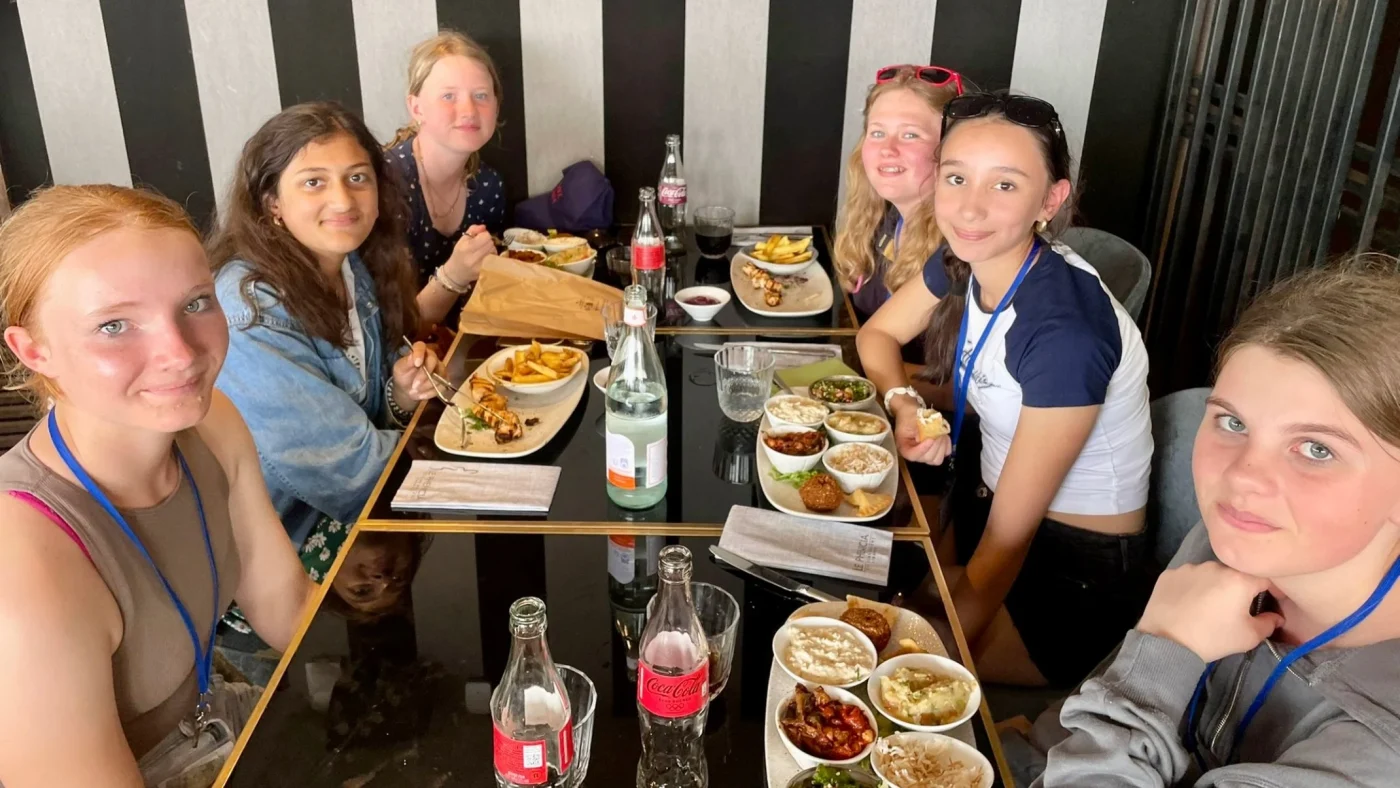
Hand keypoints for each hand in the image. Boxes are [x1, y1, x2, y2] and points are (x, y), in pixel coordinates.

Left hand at [391, 341, 440, 410]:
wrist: (407, 389)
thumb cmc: (403, 375)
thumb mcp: (399, 369)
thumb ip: (405, 362)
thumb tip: (413, 357)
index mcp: (419, 351)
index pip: (421, 346)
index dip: (419, 353)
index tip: (417, 363)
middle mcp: (431, 357)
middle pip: (433, 360)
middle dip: (423, 375)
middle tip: (414, 386)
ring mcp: (440, 368)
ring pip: (438, 376)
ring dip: (425, 387)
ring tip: (414, 392)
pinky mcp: (444, 380)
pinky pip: (441, 386)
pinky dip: (430, 393)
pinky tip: (421, 395)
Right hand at [443, 224, 492, 284]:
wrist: (456, 273)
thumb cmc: (459, 255)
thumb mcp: (462, 240)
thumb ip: (473, 230)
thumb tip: (484, 227)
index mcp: (466, 248)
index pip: (485, 237)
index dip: (484, 235)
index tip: (480, 237)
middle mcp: (473, 258)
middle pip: (490, 243)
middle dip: (487, 241)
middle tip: (482, 244)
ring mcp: (480, 266)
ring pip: (494, 251)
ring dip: (490, 249)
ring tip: (483, 251)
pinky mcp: (485, 271)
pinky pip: (494, 259)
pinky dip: (491, 256)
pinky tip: (485, 258)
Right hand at [891, 399, 950, 464]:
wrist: (913, 414)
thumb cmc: (909, 417)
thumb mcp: (910, 421)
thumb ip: (918, 428)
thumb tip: (930, 434)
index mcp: (904, 448)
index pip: (912, 456)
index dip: (923, 449)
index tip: (930, 439)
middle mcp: (916, 454)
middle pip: (928, 458)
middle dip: (935, 445)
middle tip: (938, 432)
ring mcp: (926, 454)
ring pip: (937, 459)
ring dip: (942, 446)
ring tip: (941, 434)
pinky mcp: (936, 451)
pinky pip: (945, 453)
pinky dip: (947, 445)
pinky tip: (943, 436)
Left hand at [1136, 561, 1283, 662]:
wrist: (1167, 642)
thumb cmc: (1213, 638)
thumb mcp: (1248, 636)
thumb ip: (1268, 623)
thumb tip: (1276, 617)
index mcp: (1238, 578)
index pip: (1264, 577)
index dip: (1270, 589)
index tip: (1269, 600)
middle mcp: (1214, 566)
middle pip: (1234, 573)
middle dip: (1238, 588)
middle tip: (1234, 607)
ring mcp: (1189, 567)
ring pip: (1209, 574)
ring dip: (1213, 586)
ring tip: (1209, 606)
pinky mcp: (1169, 574)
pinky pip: (1188, 577)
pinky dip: (1191, 587)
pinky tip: (1188, 603)